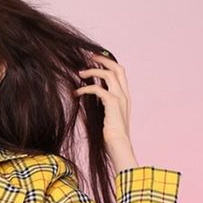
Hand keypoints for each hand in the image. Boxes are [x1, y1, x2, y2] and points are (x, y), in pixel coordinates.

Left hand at [75, 51, 139, 171]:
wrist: (118, 146)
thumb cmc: (110, 136)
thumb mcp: (105, 117)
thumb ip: (100, 105)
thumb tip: (86, 96)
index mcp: (125, 97)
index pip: (120, 73)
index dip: (108, 64)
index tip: (95, 61)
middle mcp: (125, 95)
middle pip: (117, 67)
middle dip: (103, 59)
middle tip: (89, 57)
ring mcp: (121, 98)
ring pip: (109, 74)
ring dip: (93, 71)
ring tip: (80, 73)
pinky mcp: (113, 103)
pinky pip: (98, 89)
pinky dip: (86, 88)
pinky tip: (77, 92)